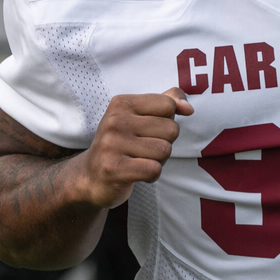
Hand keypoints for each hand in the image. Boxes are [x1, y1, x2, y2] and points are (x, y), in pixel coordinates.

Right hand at [78, 87, 193, 208]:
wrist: (91, 177)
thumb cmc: (122, 144)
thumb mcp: (140, 116)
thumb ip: (166, 102)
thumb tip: (188, 108)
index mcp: (122, 103)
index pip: (168, 105)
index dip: (167, 121)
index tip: (148, 130)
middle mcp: (115, 121)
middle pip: (171, 129)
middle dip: (164, 143)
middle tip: (143, 150)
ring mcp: (112, 144)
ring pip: (165, 150)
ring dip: (159, 161)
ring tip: (139, 161)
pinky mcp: (114, 168)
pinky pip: (154, 169)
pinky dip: (152, 175)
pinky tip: (137, 174)